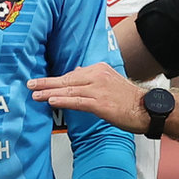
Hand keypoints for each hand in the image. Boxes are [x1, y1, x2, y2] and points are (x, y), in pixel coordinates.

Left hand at [27, 63, 148, 133]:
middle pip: (67, 79)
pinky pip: (77, 101)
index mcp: (99, 69)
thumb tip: (76, 71)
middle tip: (30, 84)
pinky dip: (62, 100)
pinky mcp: (100, 104)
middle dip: (46, 82)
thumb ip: (93, 77)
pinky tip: (51, 101)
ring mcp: (99, 89)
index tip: (41, 80)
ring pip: (68, 89)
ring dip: (49, 91)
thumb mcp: (111, 81)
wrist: (148, 109)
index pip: (72, 73)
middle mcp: (98, 76)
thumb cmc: (130, 99)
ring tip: (35, 94)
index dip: (55, 79)